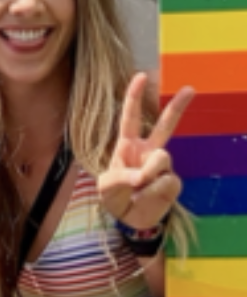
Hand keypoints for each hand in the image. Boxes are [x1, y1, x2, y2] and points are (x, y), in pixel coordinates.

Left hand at [98, 74, 193, 230]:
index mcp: (127, 147)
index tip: (140, 76)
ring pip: (162, 161)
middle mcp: (148, 152)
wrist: (130, 220)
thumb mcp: (107, 187)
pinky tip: (148, 198)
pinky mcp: (172, 182)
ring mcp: (162, 166)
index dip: (133, 97)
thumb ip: (122, 177)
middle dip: (177, 106)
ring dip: (148, 177)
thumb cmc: (114, 197)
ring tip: (138, 191)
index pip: (129, 118)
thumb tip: (145, 174)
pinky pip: (166, 183)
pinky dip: (154, 194)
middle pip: (164, 125)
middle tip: (190, 88)